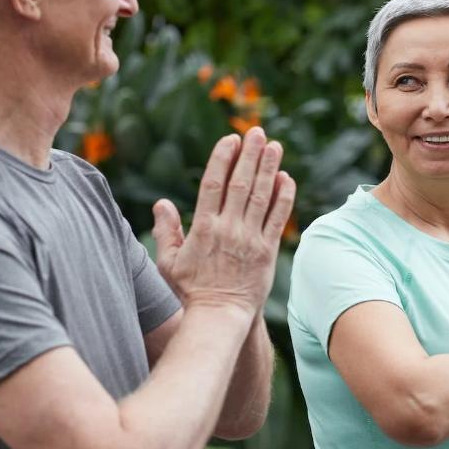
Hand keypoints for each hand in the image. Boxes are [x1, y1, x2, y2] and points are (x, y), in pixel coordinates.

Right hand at [151, 127, 296, 314]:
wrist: (219, 317)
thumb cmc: (190, 291)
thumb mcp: (169, 262)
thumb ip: (167, 231)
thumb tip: (161, 203)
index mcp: (203, 228)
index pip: (213, 184)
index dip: (223, 158)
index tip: (231, 140)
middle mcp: (228, 229)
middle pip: (240, 183)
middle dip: (250, 155)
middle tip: (257, 132)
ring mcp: (250, 239)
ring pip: (261, 196)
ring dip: (268, 168)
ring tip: (275, 146)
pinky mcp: (268, 251)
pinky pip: (277, 219)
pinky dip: (283, 197)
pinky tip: (287, 178)